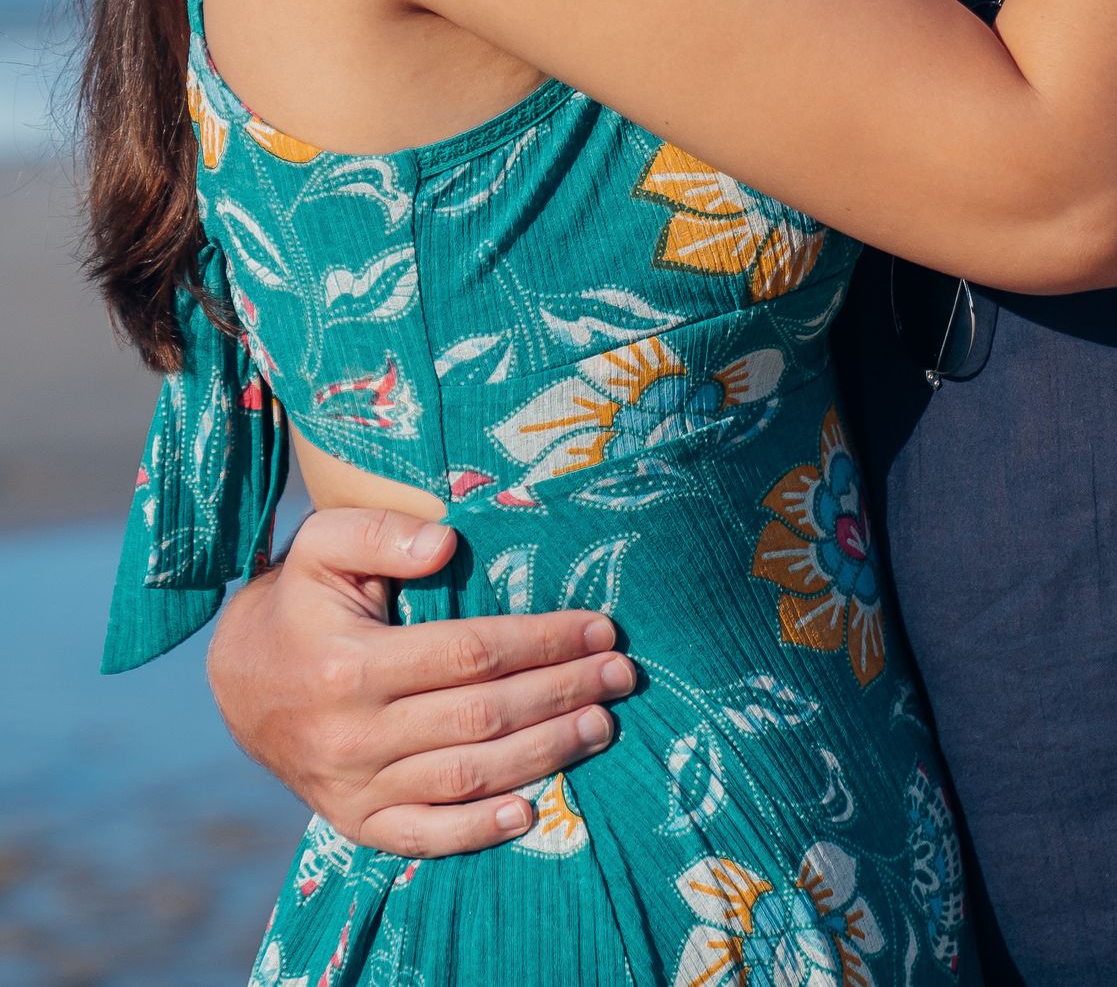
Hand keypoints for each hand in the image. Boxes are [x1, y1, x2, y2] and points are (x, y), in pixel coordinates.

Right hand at [205, 508, 634, 855]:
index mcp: (350, 665)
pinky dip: (479, 830)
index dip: (542, 641)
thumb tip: (446, 543)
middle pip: (482, 717)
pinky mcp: (355, 820)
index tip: (600, 626)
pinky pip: (424, 835)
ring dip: (545, 753)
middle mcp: (353, 735)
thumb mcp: (325, 544)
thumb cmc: (301, 598)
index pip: (470, 654)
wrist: (240, 678)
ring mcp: (353, 787)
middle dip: (562, 693)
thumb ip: (381, 533)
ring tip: (603, 725)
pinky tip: (533, 810)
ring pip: (467, 777)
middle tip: (622, 674)